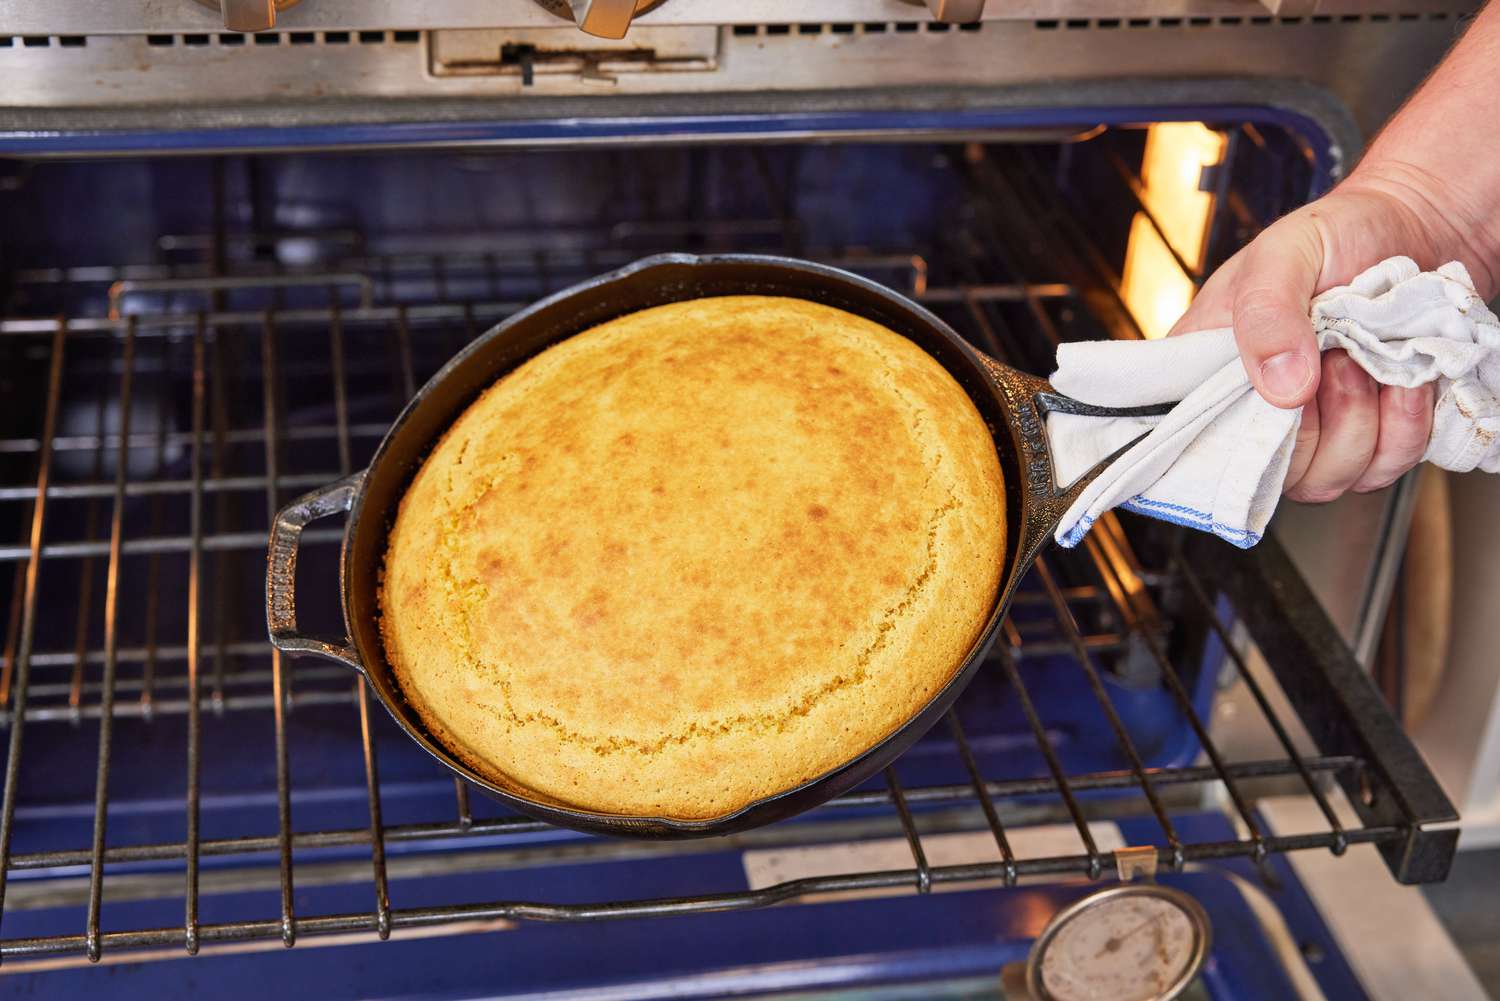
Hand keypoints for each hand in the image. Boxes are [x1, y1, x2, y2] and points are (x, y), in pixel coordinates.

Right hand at [1168, 167, 1488, 501]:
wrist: (1414, 230)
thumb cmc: (1335, 236)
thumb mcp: (1285, 253)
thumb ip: (1267, 312)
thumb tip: (1281, 390)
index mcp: (1206, 373)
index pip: (1191, 443)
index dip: (1237, 436)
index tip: (1282, 396)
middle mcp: (1251, 415)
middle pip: (1272, 472)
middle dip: (1322, 419)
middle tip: (1339, 354)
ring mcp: (1310, 436)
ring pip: (1327, 480)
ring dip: (1366, 421)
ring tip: (1371, 361)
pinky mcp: (1366, 442)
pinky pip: (1381, 471)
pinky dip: (1405, 428)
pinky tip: (1404, 381)